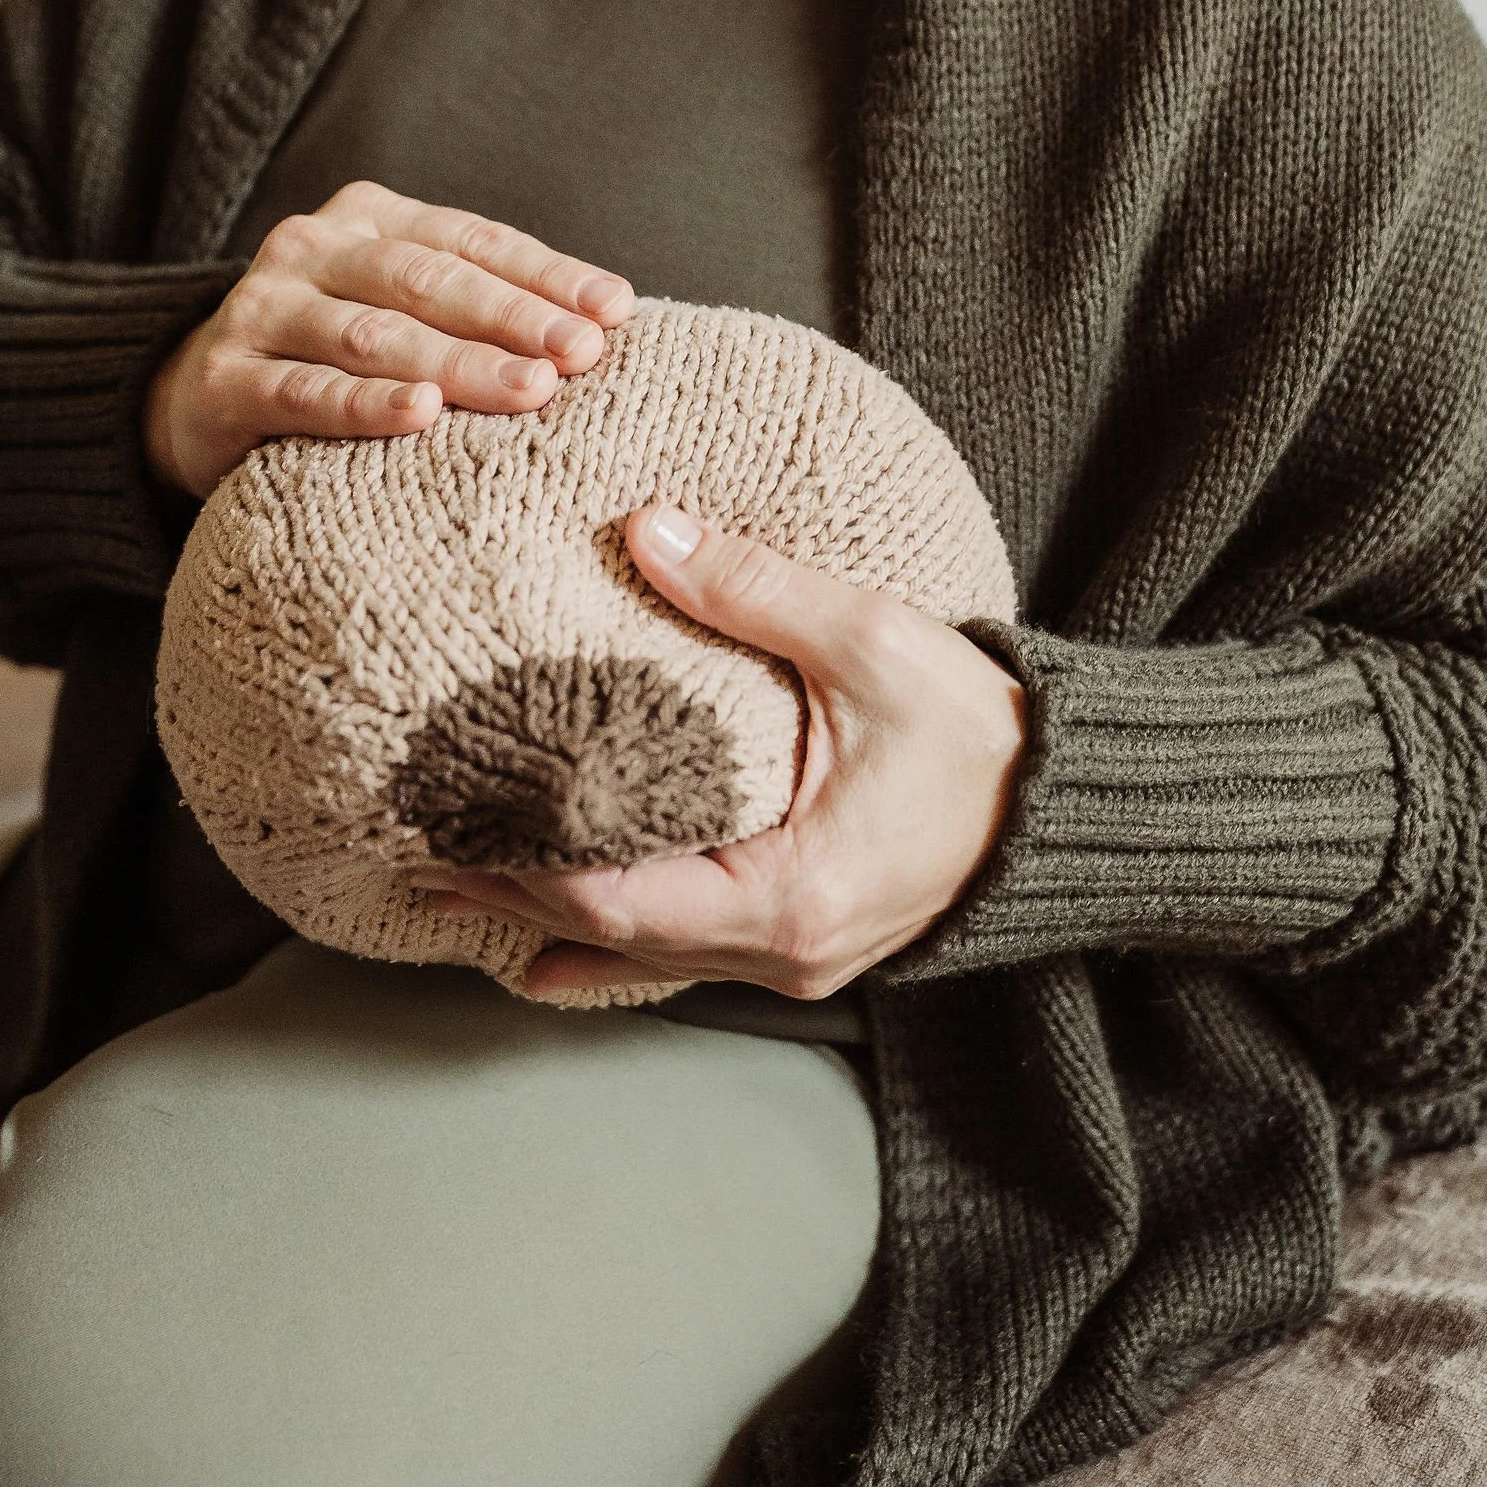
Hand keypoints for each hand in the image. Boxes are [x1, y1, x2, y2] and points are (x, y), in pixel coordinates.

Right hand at [145, 179, 633, 499]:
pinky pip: (304, 394)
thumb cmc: (333, 356)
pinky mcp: (224, 381)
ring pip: (375, 336)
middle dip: (514, 319)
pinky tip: (420, 416)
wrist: (193, 400)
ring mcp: (262, 311)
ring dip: (458, 364)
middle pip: (430, 282)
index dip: (546, 274)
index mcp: (368, 218)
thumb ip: (480, 308)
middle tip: (581, 356)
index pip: (472, 240)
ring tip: (528, 390)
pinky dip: (365, 406)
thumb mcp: (400, 309)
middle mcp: (312, 248)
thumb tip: (607, 326)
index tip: (614, 312)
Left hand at [412, 503, 1026, 997]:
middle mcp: (781, 949)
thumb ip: (755, 588)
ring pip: (644, 957)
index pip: (615, 899)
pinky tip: (562, 925)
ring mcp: (794, 959)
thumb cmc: (983, 732)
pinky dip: (618, 932)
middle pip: (610, 940)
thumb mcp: (873, 644)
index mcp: (787, 893)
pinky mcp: (805, 943)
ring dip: (554, 923)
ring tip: (465, 889)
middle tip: (417, 864)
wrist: (1069, 802)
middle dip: (510, 903)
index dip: (519, 874)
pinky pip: (685, 952)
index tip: (444, 836)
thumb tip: (646, 527)